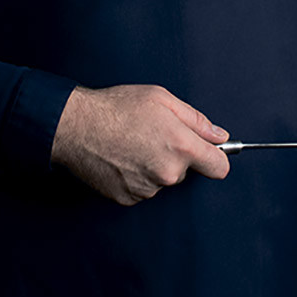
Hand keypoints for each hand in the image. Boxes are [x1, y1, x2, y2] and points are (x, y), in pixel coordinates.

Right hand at [51, 83, 231, 204]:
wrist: (76, 127)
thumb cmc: (117, 108)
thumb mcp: (162, 98)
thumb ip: (196, 120)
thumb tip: (219, 135)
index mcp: (181, 147)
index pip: (219, 168)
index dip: (216, 158)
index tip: (209, 152)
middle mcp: (167, 173)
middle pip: (186, 171)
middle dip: (177, 155)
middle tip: (154, 135)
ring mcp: (147, 189)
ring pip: (163, 179)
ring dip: (155, 166)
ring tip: (133, 144)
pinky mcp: (128, 198)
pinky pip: (143, 188)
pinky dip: (137, 176)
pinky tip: (122, 157)